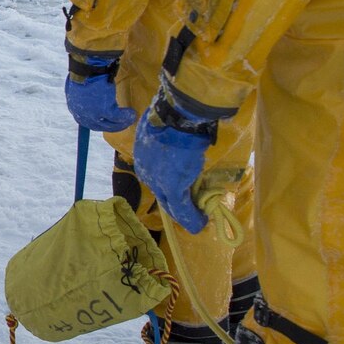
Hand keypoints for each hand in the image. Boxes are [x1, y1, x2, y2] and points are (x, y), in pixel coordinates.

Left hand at [65, 48, 135, 132]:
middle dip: (114, 125)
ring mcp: (93, 114)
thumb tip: (93, 97)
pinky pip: (118, 117)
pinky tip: (132, 113)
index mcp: (75, 108)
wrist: (86, 68)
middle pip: (100, 126)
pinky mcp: (104, 110)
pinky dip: (126, 116)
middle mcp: (83, 115)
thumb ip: (85, 96)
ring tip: (131, 117)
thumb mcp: (80, 86)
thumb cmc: (83, 72)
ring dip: (122, 122)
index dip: (101, 123)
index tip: (110, 122)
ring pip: (111, 123)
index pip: (88, 122)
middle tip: (124, 122)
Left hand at [131, 95, 217, 233]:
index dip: (168, 188)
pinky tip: (200, 225)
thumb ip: (168, 139)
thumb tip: (181, 136)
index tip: (181, 193)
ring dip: (186, 214)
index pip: (155, 177)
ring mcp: (158, 180)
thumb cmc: (172, 119)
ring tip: (198, 221)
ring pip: (171, 203)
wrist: (177, 118)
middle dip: (175, 205)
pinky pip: (181, 208)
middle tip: (189, 215)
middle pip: (162, 193)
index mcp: (142, 157)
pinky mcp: (172, 187)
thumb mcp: (164, 129)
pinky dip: (191, 218)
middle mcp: (146, 171)